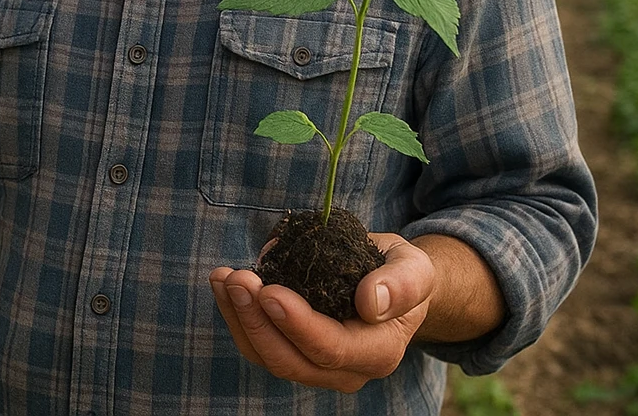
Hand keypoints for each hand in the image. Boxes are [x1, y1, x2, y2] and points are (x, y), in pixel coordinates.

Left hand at [209, 234, 434, 392]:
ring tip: (223, 277)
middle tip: (237, 278)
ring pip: (268, 356)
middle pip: (291, 360)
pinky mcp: (293, 351)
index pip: (331, 348)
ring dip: (239, 318)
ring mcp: (316, 366)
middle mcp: (345, 370)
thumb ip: (401, 284)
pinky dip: (237, 315)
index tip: (269, 291)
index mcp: (378, 351)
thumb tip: (371, 301)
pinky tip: (225, 283)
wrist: (389, 285)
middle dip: (257, 319)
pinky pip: (259, 344)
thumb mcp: (414, 268)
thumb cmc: (401, 274)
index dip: (297, 324)